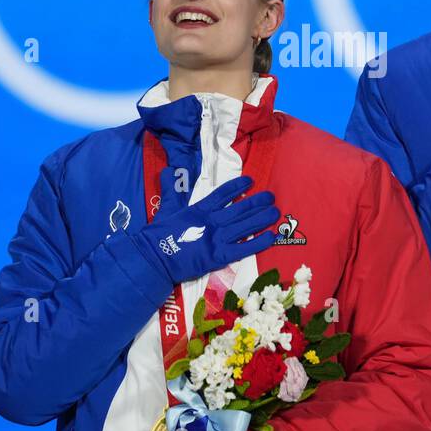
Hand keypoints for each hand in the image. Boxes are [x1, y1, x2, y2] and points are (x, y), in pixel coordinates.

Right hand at [128, 171, 278, 285]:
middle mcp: (213, 221)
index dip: (238, 186)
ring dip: (263, 217)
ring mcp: (218, 238)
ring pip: (247, 225)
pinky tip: (272, 236)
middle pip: (241, 208)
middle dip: (258, 202)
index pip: (224, 193)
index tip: (251, 181)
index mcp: (200, 209)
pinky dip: (259, 242)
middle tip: (271, 197)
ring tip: (276, 211)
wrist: (155, 259)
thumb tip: (167, 171)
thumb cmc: (158, 235)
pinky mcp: (220, 256)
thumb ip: (171, 191)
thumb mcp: (166, 209)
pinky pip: (245, 248)